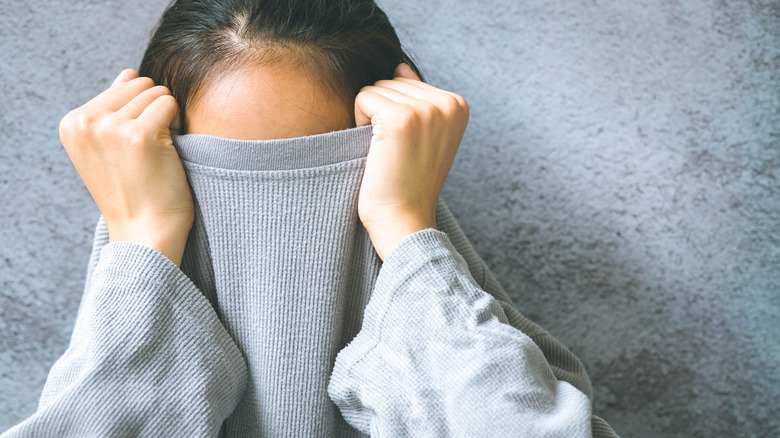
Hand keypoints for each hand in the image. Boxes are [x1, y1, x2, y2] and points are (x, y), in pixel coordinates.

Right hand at [59, 69, 192, 266]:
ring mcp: (111, 127)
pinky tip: (168, 152)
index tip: (133, 148)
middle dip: (154, 111)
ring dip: (167, 120)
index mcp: (72, 122)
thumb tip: (129, 73)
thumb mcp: (110, 146)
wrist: (145, 233)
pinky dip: (178, 125)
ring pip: (158, 93)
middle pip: (141, 84)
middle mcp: (86, 121)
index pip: (124, 85)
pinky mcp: (140, 135)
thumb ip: (116, 106)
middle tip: (149, 150)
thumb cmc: (134, 191)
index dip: (140, 112)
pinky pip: (171, 105)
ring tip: (156, 154)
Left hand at [355, 64, 468, 260]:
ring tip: (388, 152)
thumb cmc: (409, 182)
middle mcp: (447, 103)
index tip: (408, 147)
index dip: (396, 114)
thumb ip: (417, 97)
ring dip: (371, 119)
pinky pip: (364, 97)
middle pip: (391, 82)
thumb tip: (400, 67)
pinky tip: (376, 149)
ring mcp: (426, 110)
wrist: (405, 220)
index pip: (407, 83)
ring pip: (376, 88)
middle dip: (383, 114)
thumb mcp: (424, 136)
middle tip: (396, 152)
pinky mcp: (400, 118)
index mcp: (458, 105)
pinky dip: (359, 122)